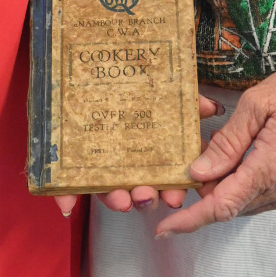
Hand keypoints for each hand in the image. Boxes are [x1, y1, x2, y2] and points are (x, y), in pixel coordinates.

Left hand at [53, 97, 220, 217]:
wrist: (70, 72)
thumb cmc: (114, 83)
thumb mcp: (156, 87)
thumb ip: (184, 100)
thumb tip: (209, 107)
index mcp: (146, 147)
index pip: (163, 174)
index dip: (171, 189)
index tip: (174, 196)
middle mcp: (124, 160)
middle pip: (137, 186)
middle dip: (144, 197)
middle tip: (146, 197)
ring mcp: (95, 165)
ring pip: (107, 189)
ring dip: (115, 199)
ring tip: (120, 199)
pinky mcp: (67, 169)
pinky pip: (65, 187)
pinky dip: (65, 196)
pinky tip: (66, 205)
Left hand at [154, 51, 275, 237]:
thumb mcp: (257, 104)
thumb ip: (227, 143)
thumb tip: (198, 174)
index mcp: (272, 167)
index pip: (223, 205)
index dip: (191, 219)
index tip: (164, 228)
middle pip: (230, 206)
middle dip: (204, 194)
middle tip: (187, 166)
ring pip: (243, 203)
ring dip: (222, 188)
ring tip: (213, 154)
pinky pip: (257, 197)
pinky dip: (239, 185)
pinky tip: (234, 161)